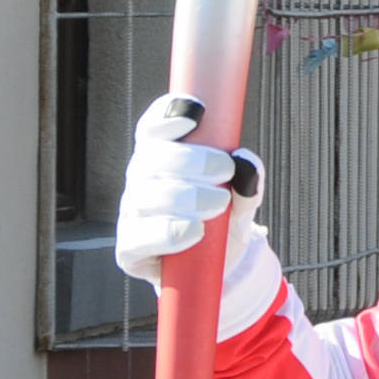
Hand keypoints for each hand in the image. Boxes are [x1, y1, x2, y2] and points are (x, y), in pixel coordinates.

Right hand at [115, 94, 266, 288]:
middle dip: (192, 160)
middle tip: (225, 170)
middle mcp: (141, 182)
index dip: (167, 116)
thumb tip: (246, 165)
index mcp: (162, 158)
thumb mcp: (243, 194)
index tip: (196, 112)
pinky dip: (170, 232)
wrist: (220, 266)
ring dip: (187, 197)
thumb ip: (249, 176)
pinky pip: (140, 236)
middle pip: (151, 159)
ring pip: (147, 196)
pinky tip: (195, 232)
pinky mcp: (130, 249)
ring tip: (218, 204)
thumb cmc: (224, 220)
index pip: (152, 129)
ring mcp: (132, 214)